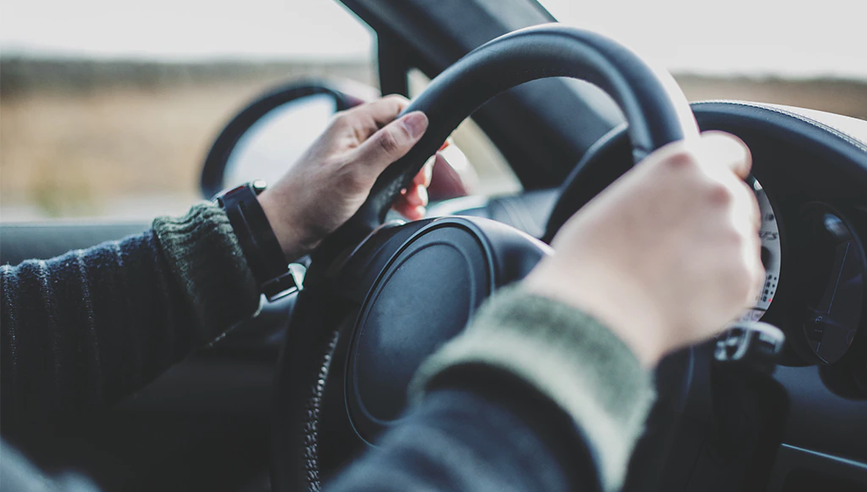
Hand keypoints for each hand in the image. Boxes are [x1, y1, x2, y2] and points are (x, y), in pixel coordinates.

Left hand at [258, 96, 430, 260]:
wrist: (282, 232)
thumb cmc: (310, 200)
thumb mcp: (356, 172)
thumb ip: (388, 145)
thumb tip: (419, 120)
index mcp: (350, 126)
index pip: (396, 108)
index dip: (421, 124)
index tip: (439, 146)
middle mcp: (352, 140)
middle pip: (400, 138)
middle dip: (416, 163)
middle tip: (419, 185)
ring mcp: (352, 162)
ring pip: (394, 164)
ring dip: (410, 183)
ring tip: (415, 203)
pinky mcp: (352, 184)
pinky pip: (384, 183)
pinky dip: (399, 195)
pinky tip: (407, 210)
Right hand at [524, 132, 763, 366]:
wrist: (599, 310)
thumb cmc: (592, 260)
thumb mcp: (617, 201)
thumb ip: (658, 192)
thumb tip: (667, 208)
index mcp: (683, 164)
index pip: (730, 152)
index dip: (724, 170)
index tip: (720, 183)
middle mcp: (717, 191)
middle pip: (737, 201)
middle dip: (714, 222)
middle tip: (678, 248)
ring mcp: (735, 234)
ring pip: (739, 243)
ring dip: (717, 258)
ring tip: (673, 277)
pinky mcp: (745, 277)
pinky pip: (742, 281)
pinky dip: (722, 291)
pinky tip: (684, 295)